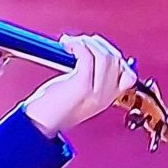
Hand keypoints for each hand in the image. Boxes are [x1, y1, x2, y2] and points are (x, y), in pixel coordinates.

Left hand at [22, 34, 138, 136]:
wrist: (38, 125)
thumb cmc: (52, 108)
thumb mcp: (80, 93)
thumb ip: (92, 78)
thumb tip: (93, 51)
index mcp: (107, 99)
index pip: (128, 74)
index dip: (115, 55)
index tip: (97, 47)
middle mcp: (105, 96)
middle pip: (115, 60)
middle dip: (98, 44)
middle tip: (81, 42)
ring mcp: (95, 91)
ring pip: (104, 56)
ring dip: (87, 42)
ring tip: (71, 43)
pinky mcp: (81, 86)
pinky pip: (87, 56)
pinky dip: (77, 45)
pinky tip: (67, 45)